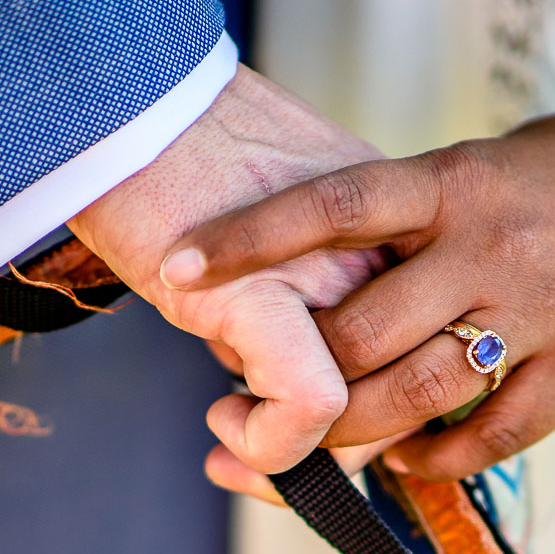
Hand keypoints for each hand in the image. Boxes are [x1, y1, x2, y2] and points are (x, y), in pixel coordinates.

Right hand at [69, 64, 384, 491]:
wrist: (123, 98)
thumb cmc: (184, 161)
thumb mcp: (279, 230)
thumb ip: (312, 297)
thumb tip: (300, 400)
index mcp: (404, 235)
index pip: (431, 358)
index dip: (370, 426)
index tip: (297, 441)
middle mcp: (393, 257)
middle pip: (404, 399)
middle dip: (328, 456)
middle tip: (243, 448)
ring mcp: (345, 274)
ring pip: (365, 417)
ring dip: (290, 454)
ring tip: (224, 425)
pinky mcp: (277, 295)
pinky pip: (311, 406)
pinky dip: (265, 440)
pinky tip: (219, 420)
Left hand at [157, 97, 554, 483]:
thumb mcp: (479, 168)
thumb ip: (410, 225)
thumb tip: (320, 285)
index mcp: (453, 182)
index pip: (332, 208)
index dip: (251, 242)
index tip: (180, 269)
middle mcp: (487, 247)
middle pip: (362, 335)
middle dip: (295, 383)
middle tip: (245, 405)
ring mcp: (538, 313)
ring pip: (418, 396)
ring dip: (355, 432)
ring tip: (323, 442)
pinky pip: (493, 435)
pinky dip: (437, 458)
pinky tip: (407, 459)